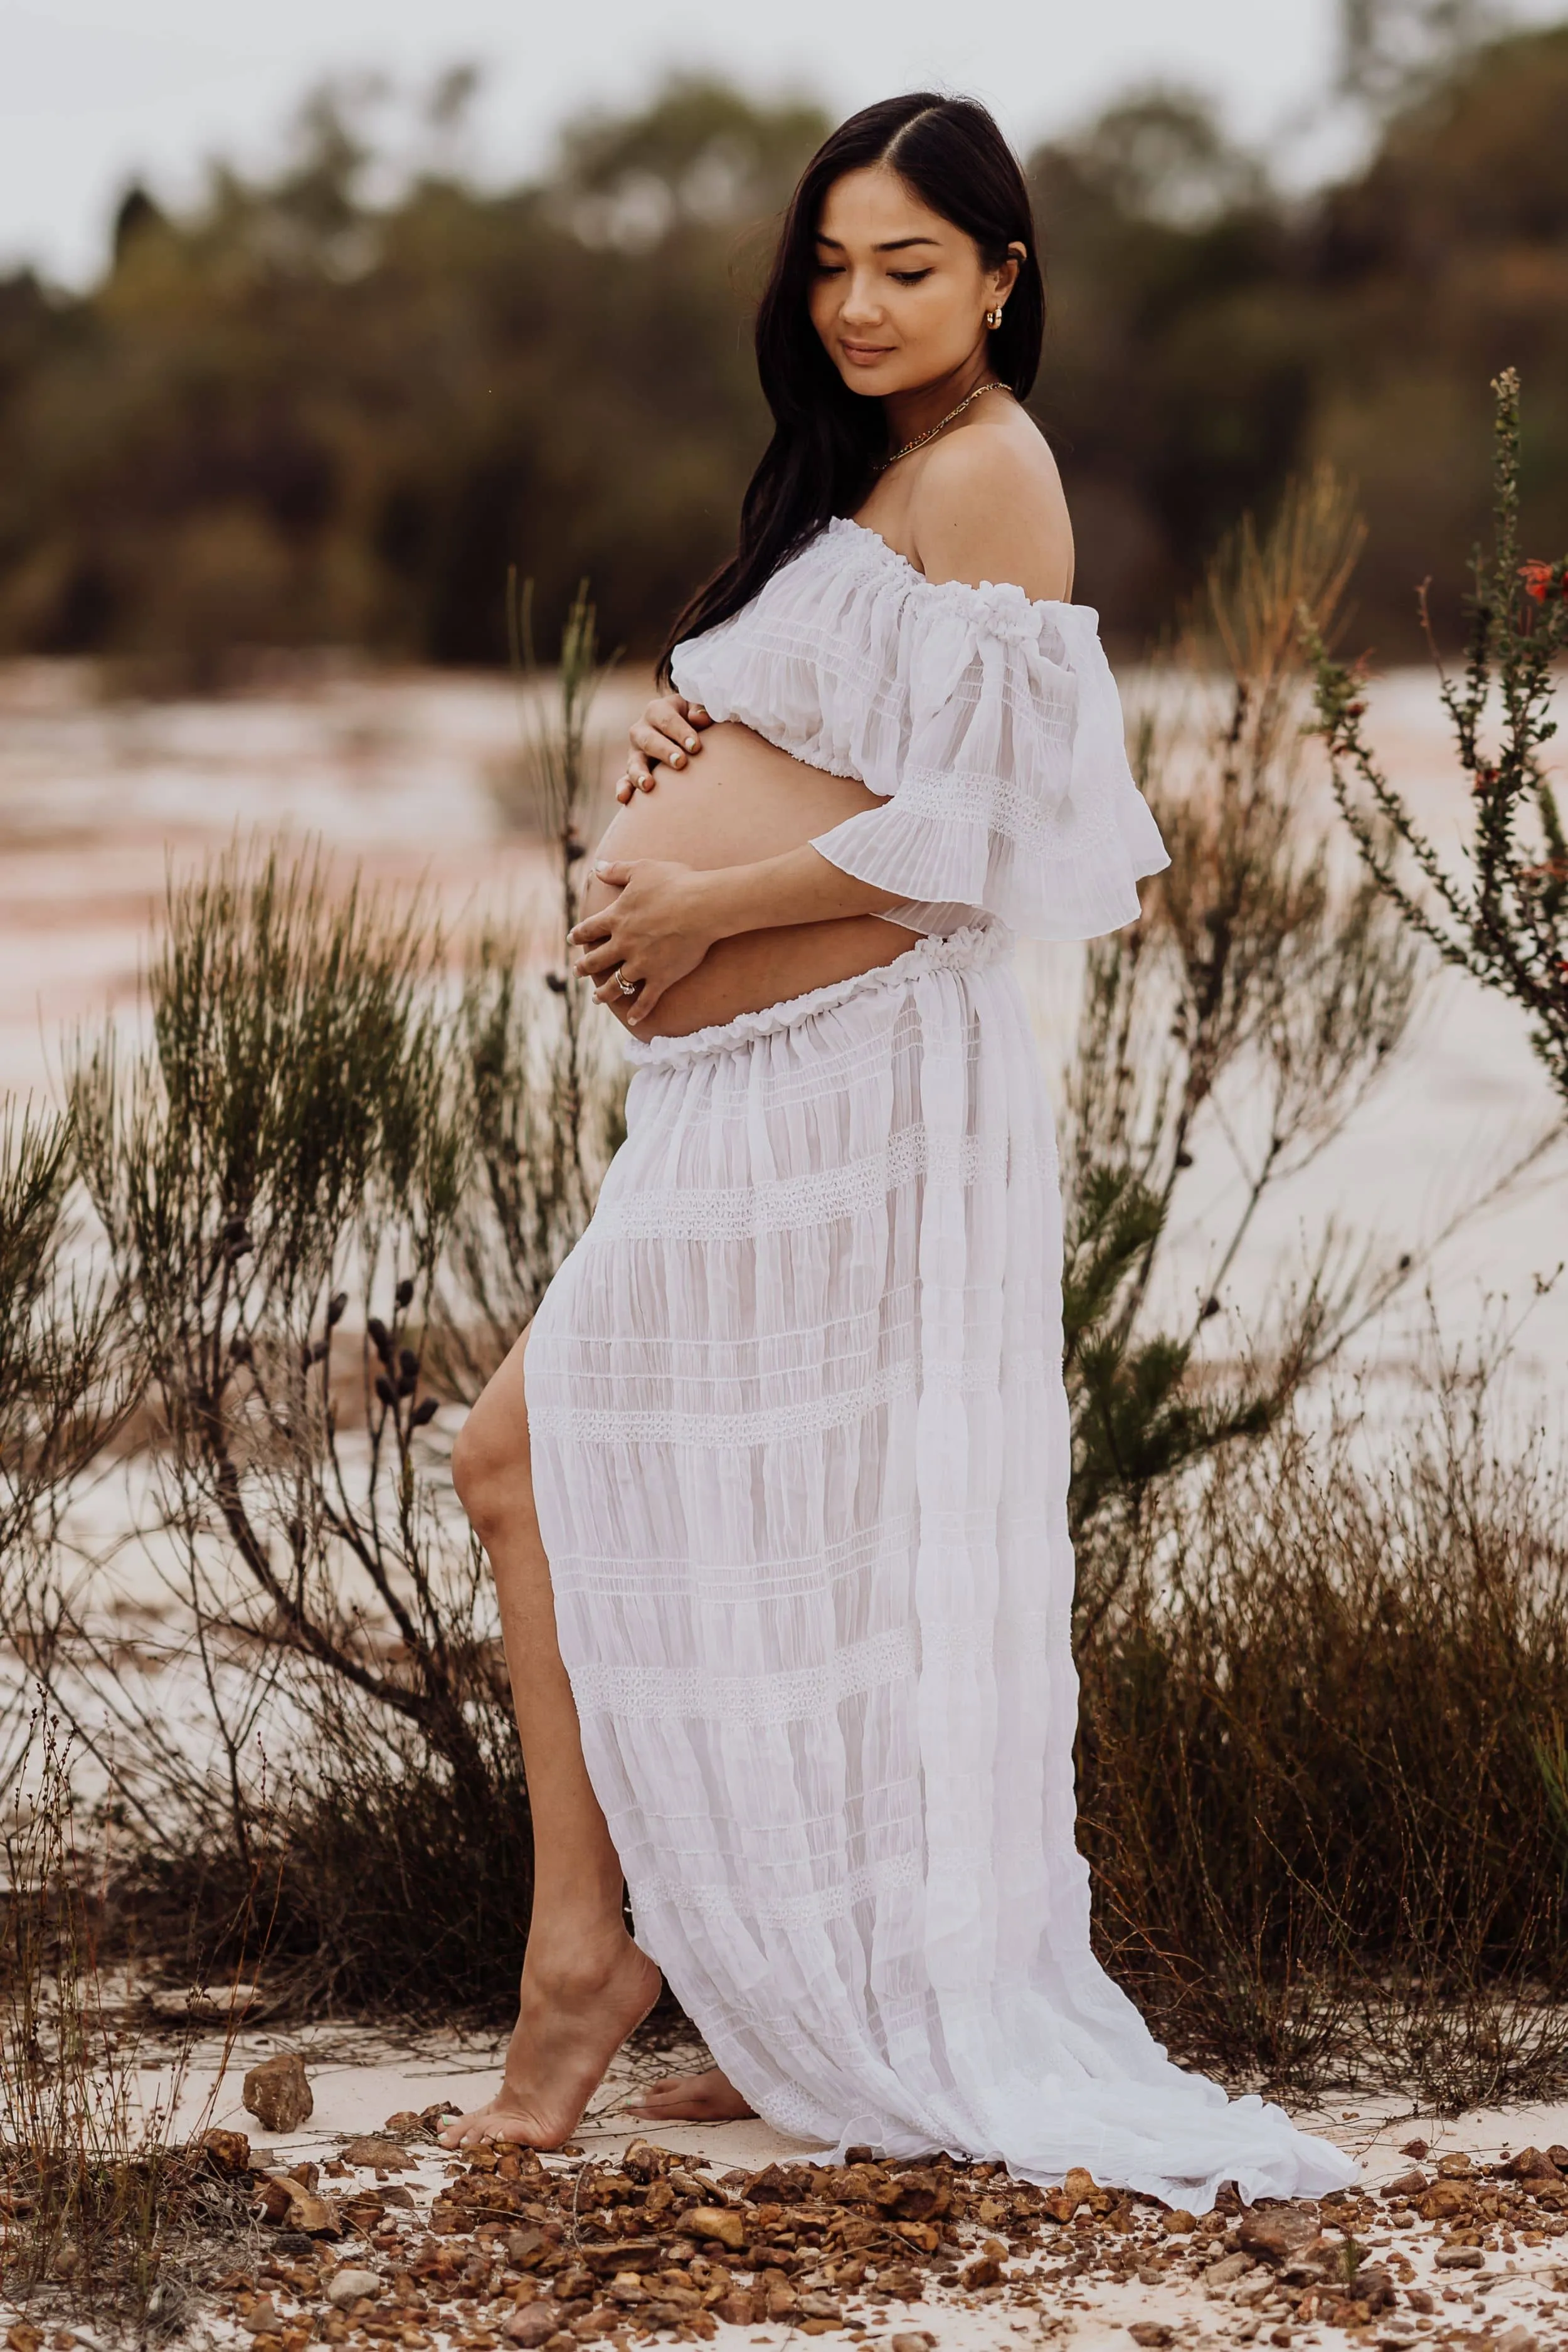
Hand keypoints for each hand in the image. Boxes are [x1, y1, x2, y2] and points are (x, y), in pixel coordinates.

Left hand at [568, 860, 715, 1022]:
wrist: (702, 906)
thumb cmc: (675, 883)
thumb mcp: (642, 869)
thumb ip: (617, 870)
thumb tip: (597, 867)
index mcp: (617, 918)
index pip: (590, 929)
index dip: (579, 934)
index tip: (572, 940)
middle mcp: (623, 944)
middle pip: (596, 960)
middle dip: (584, 967)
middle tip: (577, 972)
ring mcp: (641, 964)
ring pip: (615, 984)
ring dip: (604, 992)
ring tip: (597, 998)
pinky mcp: (661, 978)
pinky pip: (646, 999)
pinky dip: (638, 1011)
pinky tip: (633, 1021)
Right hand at [617, 695, 711, 802]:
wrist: (679, 728)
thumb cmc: (692, 718)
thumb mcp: (695, 707)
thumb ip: (699, 709)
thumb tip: (699, 718)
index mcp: (657, 711)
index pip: (668, 720)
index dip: (681, 732)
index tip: (696, 747)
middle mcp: (641, 730)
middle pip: (650, 740)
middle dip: (665, 751)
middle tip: (680, 762)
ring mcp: (635, 752)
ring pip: (634, 762)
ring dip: (640, 773)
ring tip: (648, 784)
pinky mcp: (633, 770)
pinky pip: (625, 780)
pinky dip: (624, 789)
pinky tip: (624, 798)